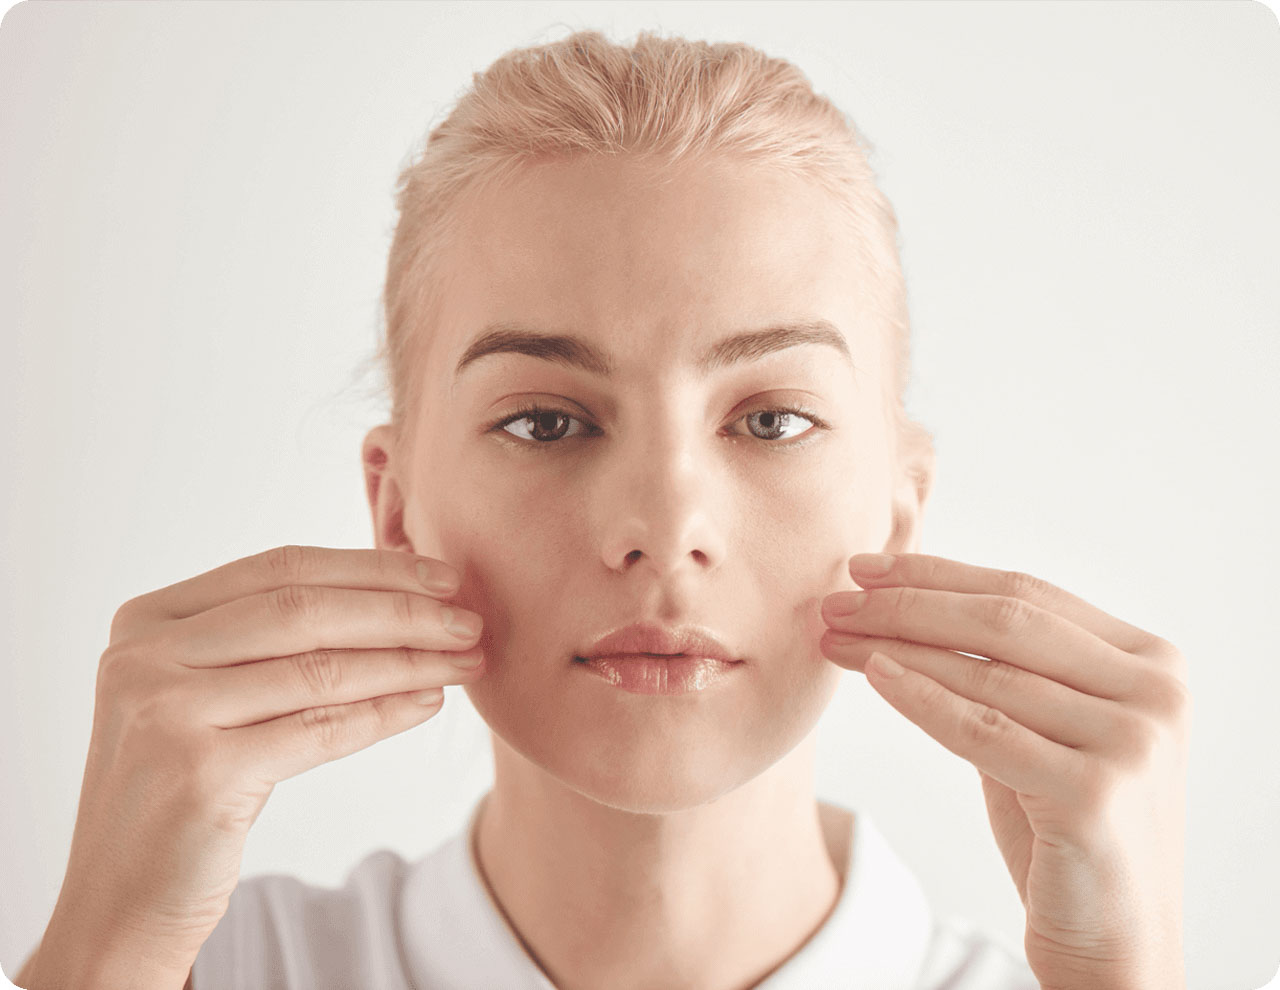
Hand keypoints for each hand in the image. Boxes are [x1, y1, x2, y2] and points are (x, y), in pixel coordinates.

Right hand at [32, 545, 485, 985]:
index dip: (371, 567)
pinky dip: (384, 714)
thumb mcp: (209, 695)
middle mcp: (146, 656)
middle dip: (401, 610)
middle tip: (470, 618)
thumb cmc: (184, 788)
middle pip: (304, 610)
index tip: (442, 575)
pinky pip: (319, 730)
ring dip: (408, 661)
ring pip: (319, 669)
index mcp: (148, 620)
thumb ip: (271, 641)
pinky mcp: (198, 772)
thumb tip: (397, 591)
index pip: (280, 568)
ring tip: (466, 659)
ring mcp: (166, 712)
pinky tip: (428, 703)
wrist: (122, 901)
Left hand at [820, 552, 1190, 989]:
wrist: (1113, 941)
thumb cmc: (1066, 829)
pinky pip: (983, 730)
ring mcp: (1131, 742)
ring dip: (896, 647)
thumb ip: (1003, 668)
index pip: (1026, 593)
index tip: (865, 568)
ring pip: (987, 674)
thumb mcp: (1042, 728)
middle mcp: (1154, 693)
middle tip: (835, 601)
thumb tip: (904, 601)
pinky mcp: (1095, 794)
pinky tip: (873, 673)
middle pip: (1005, 622)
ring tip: (834, 638)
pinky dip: (920, 696)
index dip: (937, 575)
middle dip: (908, 605)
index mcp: (1150, 661)